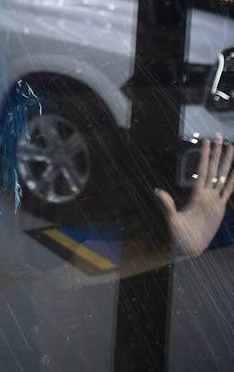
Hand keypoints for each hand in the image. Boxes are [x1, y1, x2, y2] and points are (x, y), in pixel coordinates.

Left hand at [155, 136, 233, 257]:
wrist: (187, 247)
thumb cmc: (177, 235)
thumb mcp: (172, 218)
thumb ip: (167, 204)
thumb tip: (157, 191)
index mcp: (196, 194)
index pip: (202, 169)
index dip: (205, 155)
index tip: (207, 140)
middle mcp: (206, 193)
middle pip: (214, 168)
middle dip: (217, 152)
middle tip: (220, 136)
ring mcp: (213, 200)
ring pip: (223, 176)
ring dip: (227, 163)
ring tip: (233, 148)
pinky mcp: (219, 208)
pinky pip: (228, 192)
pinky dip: (232, 181)